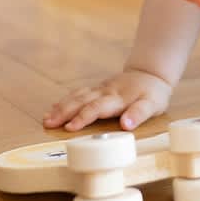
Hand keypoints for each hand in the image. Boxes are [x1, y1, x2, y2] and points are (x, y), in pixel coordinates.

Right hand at [43, 69, 172, 130]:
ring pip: (77, 96)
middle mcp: (106, 92)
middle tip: (49, 124)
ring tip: (47, 120)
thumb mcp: (153, 105)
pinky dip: (65, 101)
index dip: (84, 117)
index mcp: (119, 98)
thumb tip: (126, 125)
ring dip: (61, 107)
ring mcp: (100, 89)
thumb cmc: (153, 93)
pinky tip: (53, 109)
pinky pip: (78, 93)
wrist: (151, 72)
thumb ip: (139, 114)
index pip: (98, 108)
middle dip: (65, 113)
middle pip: (82, 101)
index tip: (71, 128)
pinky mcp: (97, 88)